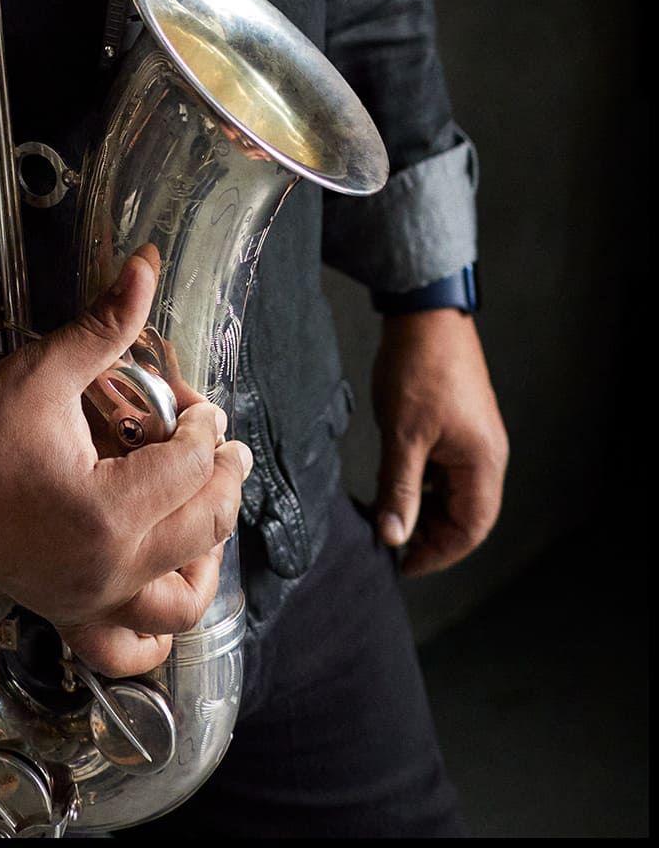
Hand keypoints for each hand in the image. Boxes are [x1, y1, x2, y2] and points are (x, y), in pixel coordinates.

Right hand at [0, 247, 251, 675]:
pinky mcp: (64, 609)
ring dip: (207, 560)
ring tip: (204, 514)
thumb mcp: (46, 368)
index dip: (205, 430)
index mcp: (105, 511)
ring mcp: (86, 598)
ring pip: (181, 604)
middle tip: (224, 449)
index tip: (203, 408)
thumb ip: (107, 323)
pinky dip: (156, 631)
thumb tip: (145, 265)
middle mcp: (104, 567)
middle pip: (202, 531)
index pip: (188, 469)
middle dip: (223, 482)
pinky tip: (161, 587)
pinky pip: (126, 648)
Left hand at [372, 308, 508, 576]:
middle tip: (391, 542)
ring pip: (453, 494)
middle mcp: (487, 456)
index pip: (470, 529)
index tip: (402, 563)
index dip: (437, 553)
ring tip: (388, 517)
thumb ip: (399, 489)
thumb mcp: (403, 434)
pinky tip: (395, 485)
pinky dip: (423, 485)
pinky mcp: (459, 427)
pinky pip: (446, 471)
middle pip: (465, 516)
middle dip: (430, 535)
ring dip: (425, 510)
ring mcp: (474, 441)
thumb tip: (394, 536)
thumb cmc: (418, 368)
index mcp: (483, 463)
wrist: (424, 313)